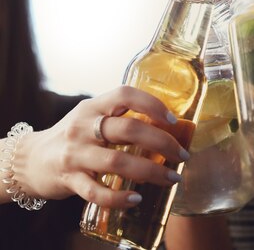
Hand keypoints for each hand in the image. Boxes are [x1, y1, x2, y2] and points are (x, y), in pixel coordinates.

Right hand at [12, 86, 188, 207]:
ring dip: (151, 172)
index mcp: (93, 106)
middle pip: (129, 129)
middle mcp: (84, 127)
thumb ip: (118, 116)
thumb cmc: (72, 136)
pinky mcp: (69, 180)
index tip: (173, 120)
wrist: (30, 159)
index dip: (152, 104)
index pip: (125, 94)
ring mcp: (76, 154)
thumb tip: (163, 122)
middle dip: (162, 142)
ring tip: (171, 178)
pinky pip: (97, 192)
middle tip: (182, 155)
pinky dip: (119, 198)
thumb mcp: (91, 116)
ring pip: (117, 163)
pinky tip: (137, 199)